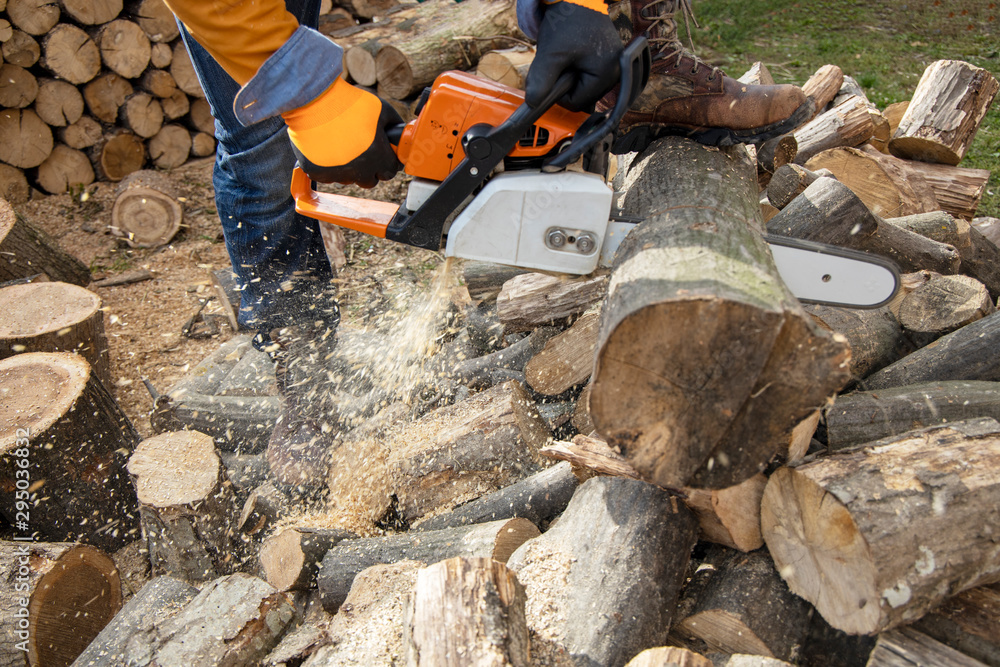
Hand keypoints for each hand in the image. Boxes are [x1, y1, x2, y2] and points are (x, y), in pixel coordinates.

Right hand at [282, 78, 401, 187]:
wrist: (315, 99)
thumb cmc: (349, 102)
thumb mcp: (382, 109)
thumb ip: (395, 125)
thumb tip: (401, 135)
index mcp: (377, 156)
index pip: (389, 172)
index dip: (387, 163)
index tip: (382, 156)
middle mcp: (358, 169)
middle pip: (369, 181)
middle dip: (369, 170)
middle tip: (363, 153)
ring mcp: (336, 173)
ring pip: (348, 179)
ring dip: (349, 168)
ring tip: (343, 146)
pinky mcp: (317, 172)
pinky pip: (327, 177)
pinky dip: (329, 167)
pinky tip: (328, 150)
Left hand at [525, 0, 621, 111]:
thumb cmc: (566, 20)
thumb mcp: (551, 54)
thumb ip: (541, 81)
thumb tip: (532, 104)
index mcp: (607, 74)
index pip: (577, 103)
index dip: (558, 93)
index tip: (551, 73)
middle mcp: (615, 72)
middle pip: (581, 96)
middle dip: (565, 83)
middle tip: (559, 59)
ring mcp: (613, 65)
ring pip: (582, 86)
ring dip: (569, 76)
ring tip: (565, 54)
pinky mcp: (607, 59)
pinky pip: (586, 74)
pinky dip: (574, 68)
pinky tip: (571, 52)